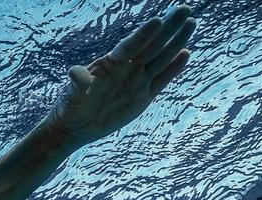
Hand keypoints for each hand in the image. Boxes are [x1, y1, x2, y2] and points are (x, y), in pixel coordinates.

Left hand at [45, 5, 197, 146]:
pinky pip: (162, 79)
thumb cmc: (70, 107)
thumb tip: (75, 74)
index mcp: (110, 63)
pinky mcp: (144, 97)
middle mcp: (126, 68)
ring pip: (161, 58)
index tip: (157, 20)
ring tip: (190, 22)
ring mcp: (137, 81)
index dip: (143, 35)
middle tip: (184, 9)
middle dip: (168, 28)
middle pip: (151, 45)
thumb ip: (76, 83)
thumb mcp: (70, 95)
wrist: (76, 126)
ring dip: (176, 42)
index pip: (130, 46)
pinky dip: (174, 68)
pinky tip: (186, 53)